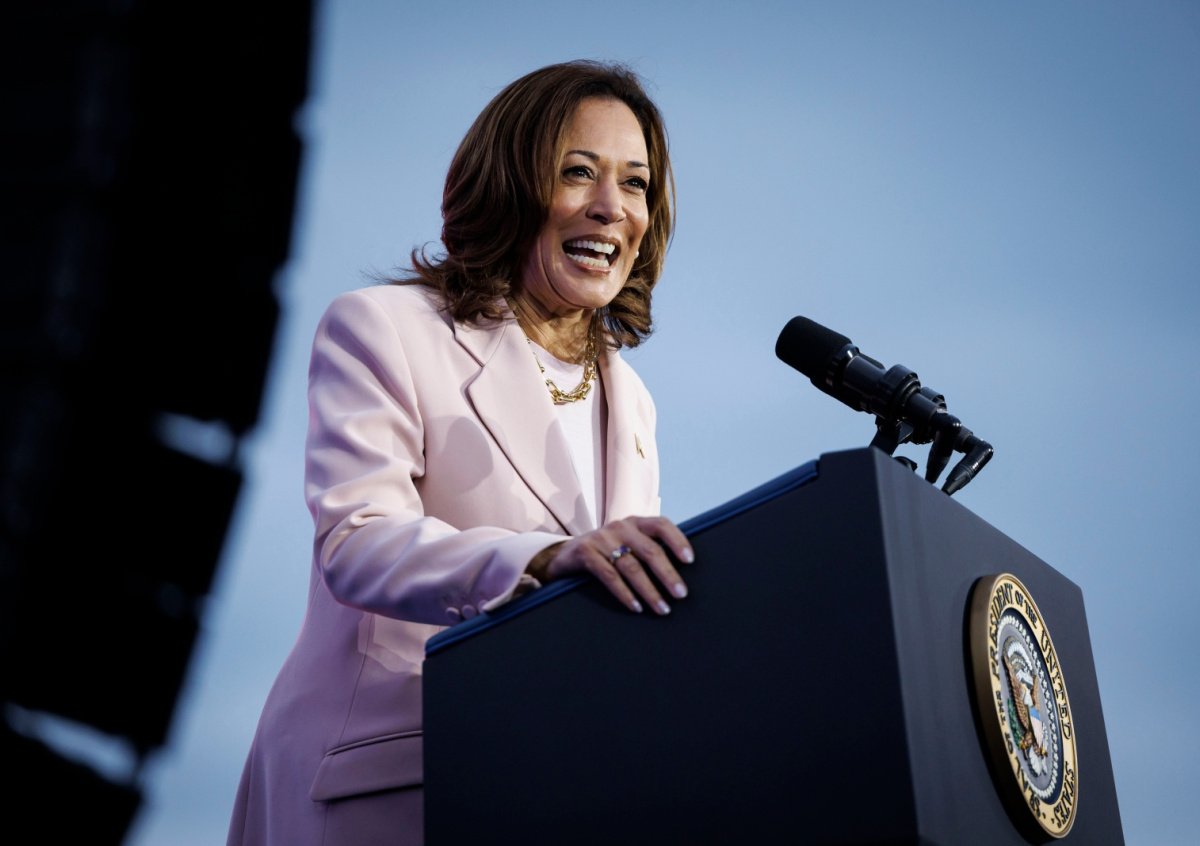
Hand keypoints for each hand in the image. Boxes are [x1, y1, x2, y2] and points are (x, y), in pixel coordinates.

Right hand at [527, 516, 693, 614]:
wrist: (563, 555)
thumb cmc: (605, 553)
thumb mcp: (625, 544)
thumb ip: (646, 549)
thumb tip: (680, 573)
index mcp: (634, 522)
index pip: (661, 525)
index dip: (678, 540)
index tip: (690, 560)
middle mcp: (620, 527)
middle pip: (649, 550)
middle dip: (668, 574)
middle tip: (681, 594)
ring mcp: (601, 538)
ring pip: (631, 567)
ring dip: (649, 590)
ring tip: (662, 608)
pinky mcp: (585, 552)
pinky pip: (609, 576)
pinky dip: (625, 593)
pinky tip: (636, 607)